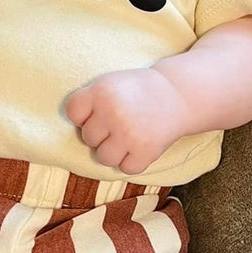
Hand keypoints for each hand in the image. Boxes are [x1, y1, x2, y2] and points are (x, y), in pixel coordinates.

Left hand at [65, 66, 194, 174]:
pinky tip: (141, 145)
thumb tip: (74, 130)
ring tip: (129, 136)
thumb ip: (89, 101)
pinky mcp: (144, 152)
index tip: (100, 111)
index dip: (85, 115)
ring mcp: (128, 134)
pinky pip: (125, 169)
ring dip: (115, 151)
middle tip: (121, 122)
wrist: (178, 95)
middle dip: (102, 133)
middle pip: (88, 138)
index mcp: (101, 91)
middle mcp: (112, 112)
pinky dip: (133, 161)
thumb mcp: (111, 83)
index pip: (73, 113)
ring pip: (103, 157)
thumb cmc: (137, 91)